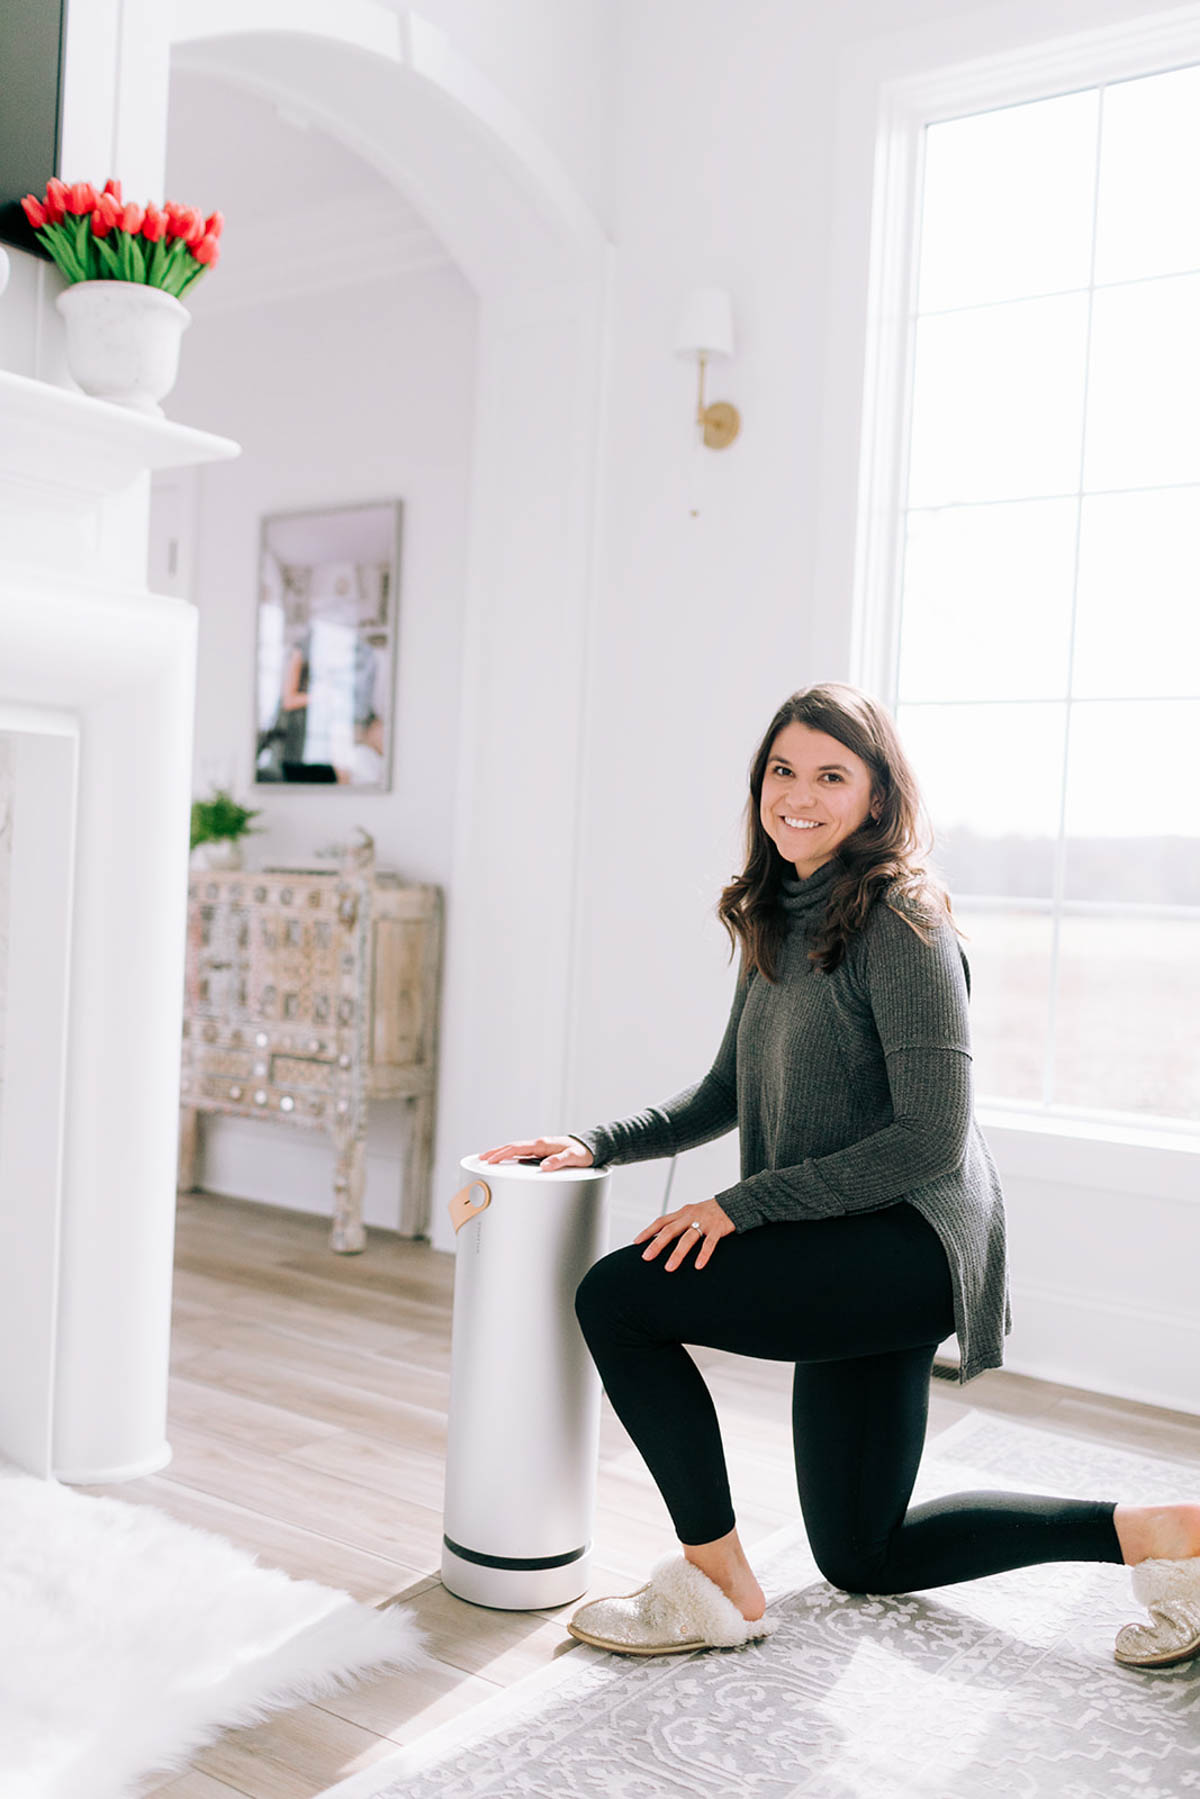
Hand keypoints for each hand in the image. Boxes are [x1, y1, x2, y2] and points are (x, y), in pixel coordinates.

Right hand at [477, 1135, 593, 1170]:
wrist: (591, 1148)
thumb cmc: (583, 1153)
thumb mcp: (574, 1158)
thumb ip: (560, 1161)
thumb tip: (545, 1166)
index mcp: (543, 1144)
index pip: (517, 1148)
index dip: (502, 1153)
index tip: (490, 1158)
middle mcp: (539, 1145)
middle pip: (512, 1147)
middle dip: (495, 1152)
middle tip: (481, 1159)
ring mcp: (539, 1149)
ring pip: (515, 1150)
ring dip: (501, 1154)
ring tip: (488, 1160)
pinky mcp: (541, 1153)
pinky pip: (522, 1154)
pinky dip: (511, 1157)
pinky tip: (507, 1162)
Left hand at [635, 1198, 733, 1270]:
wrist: (735, 1203)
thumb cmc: (710, 1212)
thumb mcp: (692, 1213)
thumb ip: (678, 1224)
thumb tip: (660, 1238)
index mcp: (682, 1213)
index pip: (661, 1221)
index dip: (648, 1231)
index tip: (636, 1243)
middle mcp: (690, 1216)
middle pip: (670, 1230)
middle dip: (657, 1245)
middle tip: (646, 1258)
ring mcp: (704, 1221)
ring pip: (688, 1238)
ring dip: (677, 1254)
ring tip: (669, 1268)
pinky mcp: (718, 1228)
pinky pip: (710, 1243)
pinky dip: (703, 1254)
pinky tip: (698, 1266)